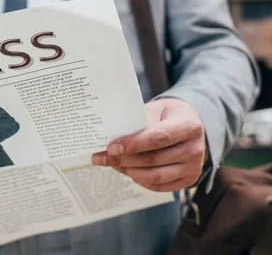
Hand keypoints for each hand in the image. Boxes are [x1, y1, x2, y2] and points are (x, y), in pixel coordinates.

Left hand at [91, 98, 205, 191]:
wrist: (190, 123)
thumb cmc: (168, 114)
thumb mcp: (156, 109)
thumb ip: (138, 122)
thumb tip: (111, 137)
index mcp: (188, 126)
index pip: (158, 138)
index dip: (133, 144)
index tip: (110, 147)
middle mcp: (194, 149)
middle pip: (153, 160)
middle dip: (123, 159)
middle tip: (101, 156)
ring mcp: (193, 167)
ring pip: (154, 176)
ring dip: (128, 171)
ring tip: (111, 163)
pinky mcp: (188, 180)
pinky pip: (158, 186)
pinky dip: (138, 179)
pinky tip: (126, 169)